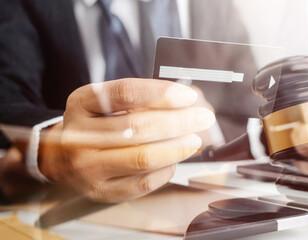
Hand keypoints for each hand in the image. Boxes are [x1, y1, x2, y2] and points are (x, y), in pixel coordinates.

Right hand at [38, 78, 215, 202]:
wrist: (61, 157)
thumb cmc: (95, 124)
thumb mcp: (106, 101)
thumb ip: (141, 98)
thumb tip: (185, 101)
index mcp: (81, 103)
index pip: (125, 93)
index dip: (161, 94)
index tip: (187, 96)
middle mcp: (78, 136)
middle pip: (137, 127)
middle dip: (178, 121)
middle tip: (202, 118)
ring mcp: (87, 168)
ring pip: (142, 158)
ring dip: (177, 148)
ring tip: (194, 139)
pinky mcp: (101, 191)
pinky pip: (143, 183)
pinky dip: (166, 169)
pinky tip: (175, 159)